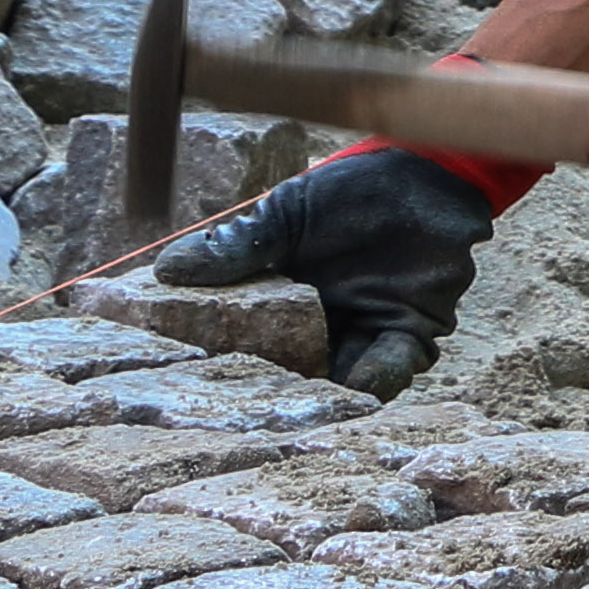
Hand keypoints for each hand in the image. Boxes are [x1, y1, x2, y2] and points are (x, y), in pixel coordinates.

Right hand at [154, 145, 510, 395]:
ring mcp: (364, 330)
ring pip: (340, 379)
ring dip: (327, 397)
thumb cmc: (349, 188)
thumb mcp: (284, 214)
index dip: (226, 364)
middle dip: (275, 396)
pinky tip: (360, 384)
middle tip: (250, 416)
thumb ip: (237, 246)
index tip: (197, 383)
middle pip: (293, 372)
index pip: (250, 341)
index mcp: (285, 300)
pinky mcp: (409, 330)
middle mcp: (323, 324)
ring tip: (303, 414)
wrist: (423, 172)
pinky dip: (377, 378)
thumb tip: (166, 270)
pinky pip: (392, 366)